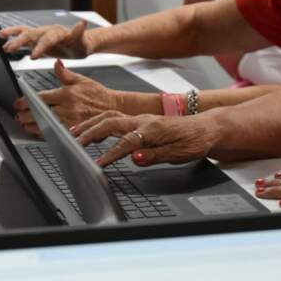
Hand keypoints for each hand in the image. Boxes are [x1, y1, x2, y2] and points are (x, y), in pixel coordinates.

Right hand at [0, 20, 88, 58]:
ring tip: (1, 37)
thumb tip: (82, 23)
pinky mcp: (38, 39)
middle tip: (9, 49)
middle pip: (32, 34)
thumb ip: (79, 33)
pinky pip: (24, 36)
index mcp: (59, 33)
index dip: (40, 47)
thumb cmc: (81, 45)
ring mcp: (42, 34)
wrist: (80, 43)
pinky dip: (14, 38)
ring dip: (13, 35)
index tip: (33, 56)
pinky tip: (4, 42)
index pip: (48, 39)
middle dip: (20, 41)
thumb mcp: (83, 42)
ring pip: (25, 32)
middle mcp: (48, 31)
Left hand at [12, 60, 122, 134]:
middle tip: (18, 114)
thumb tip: (56, 63)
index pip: (41, 97)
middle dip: (26, 114)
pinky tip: (37, 131)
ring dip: (32, 125)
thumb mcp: (82, 80)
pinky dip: (44, 133)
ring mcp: (70, 121)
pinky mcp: (74, 131)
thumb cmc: (98, 94)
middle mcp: (68, 107)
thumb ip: (65, 73)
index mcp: (67, 93)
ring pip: (45, 124)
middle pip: (40, 112)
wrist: (114, 108)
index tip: (18, 102)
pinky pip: (55, 133)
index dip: (27, 100)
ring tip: (24, 123)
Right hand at [71, 111, 216, 166]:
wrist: (206, 128)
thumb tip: (134, 158)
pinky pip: (116, 117)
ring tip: (74, 133)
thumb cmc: (194, 141)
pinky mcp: (141, 121)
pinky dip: (100, 122)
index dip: (111, 154)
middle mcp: (144, 121)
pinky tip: (92, 129)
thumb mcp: (179, 154)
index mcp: (153, 130)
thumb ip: (155, 156)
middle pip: (112, 122)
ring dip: (92, 124)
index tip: (98, 164)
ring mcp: (142, 119)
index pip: (127, 142)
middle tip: (75, 143)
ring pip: (111, 117)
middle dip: (91, 132)